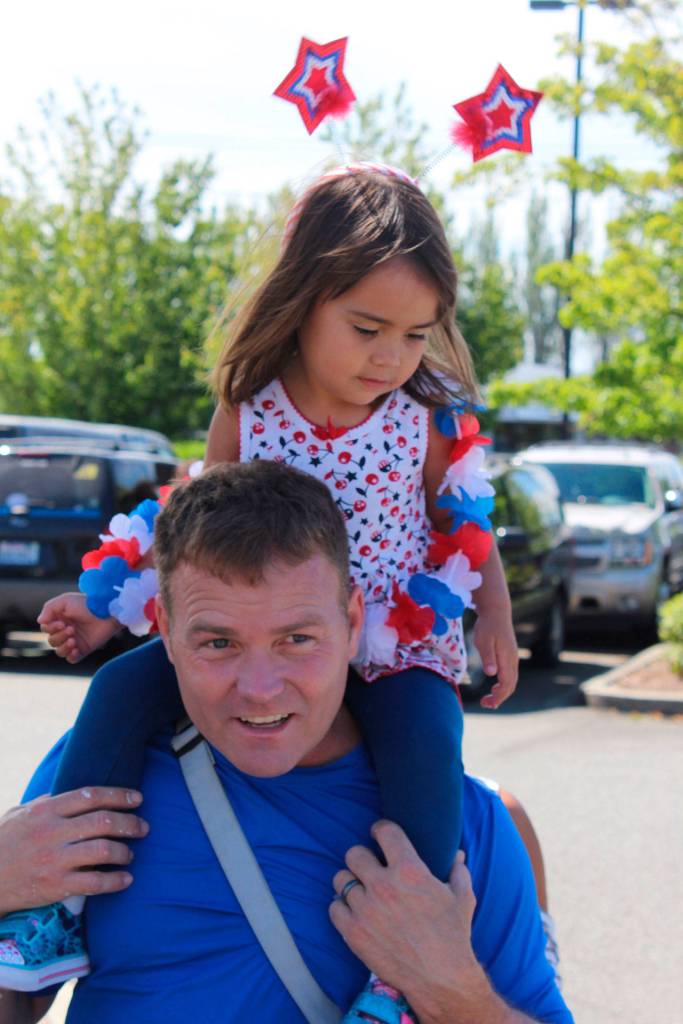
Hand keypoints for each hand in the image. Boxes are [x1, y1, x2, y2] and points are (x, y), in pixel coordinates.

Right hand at [0, 788, 148, 914]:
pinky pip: (94, 883)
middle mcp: (52, 832)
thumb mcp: (19, 814)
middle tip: (143, 827)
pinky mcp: (55, 886)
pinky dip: (115, 881)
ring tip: (130, 853)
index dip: (119, 795)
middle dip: (130, 823)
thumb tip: (74, 795)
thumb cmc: (2, 843)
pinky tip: (125, 879)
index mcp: (46, 811)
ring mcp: (54, 860)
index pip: (91, 796)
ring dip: (124, 851)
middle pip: (103, 821)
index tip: (138, 798)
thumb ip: (46, 803)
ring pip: (103, 850)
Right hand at [37, 592, 120, 662]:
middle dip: (59, 636)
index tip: (62, 623)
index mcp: (59, 619)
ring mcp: (75, 641)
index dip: (51, 628)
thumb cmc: (87, 604)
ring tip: (74, 639)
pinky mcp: (84, 649)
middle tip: (71, 629)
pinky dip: (71, 656)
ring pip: (59, 651)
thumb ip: (49, 608)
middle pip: (52, 641)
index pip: (46, 629)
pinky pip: (72, 659)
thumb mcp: (65, 601)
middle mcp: (65, 631)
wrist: (107, 612)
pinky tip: (75, 649)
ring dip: (63, 647)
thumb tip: (40, 621)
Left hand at [330, 823, 494, 1023]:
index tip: (379, 833)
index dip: (380, 829)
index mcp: (410, 870)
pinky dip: (342, 907)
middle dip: (363, 858)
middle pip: (354, 853)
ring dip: (350, 882)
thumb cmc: (453, 935)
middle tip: (370, 867)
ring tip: (360, 890)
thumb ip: (457, 870)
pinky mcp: (353, 932)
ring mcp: (365, 909)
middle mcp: (383, 885)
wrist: (441, 978)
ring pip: (340, 879)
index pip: (384, 831)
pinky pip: (333, 907)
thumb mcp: (463, 897)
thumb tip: (456, 853)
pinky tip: (354, 911)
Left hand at [473, 608, 518, 708]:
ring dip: (502, 692)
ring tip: (488, 699)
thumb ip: (488, 657)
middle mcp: (513, 660)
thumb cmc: (487, 625)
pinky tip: (494, 686)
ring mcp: (512, 658)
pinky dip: (503, 684)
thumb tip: (491, 674)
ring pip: (511, 681)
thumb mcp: (483, 640)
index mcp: (507, 659)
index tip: (486, 703)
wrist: (496, 611)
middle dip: (499, 698)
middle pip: (510, 685)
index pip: (506, 684)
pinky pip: (510, 675)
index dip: (498, 697)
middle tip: (485, 704)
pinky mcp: (509, 655)